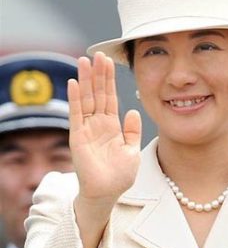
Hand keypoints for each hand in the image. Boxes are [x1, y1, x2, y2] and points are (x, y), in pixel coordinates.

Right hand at [68, 52, 141, 205]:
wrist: (108, 193)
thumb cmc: (120, 175)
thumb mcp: (132, 150)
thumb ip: (132, 131)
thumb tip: (133, 111)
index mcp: (111, 126)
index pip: (110, 98)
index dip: (109, 80)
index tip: (109, 61)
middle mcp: (97, 125)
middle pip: (97, 94)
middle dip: (98, 75)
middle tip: (98, 54)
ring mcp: (87, 130)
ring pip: (86, 100)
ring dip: (85, 81)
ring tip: (84, 61)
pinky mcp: (78, 137)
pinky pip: (76, 115)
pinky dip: (75, 99)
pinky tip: (73, 84)